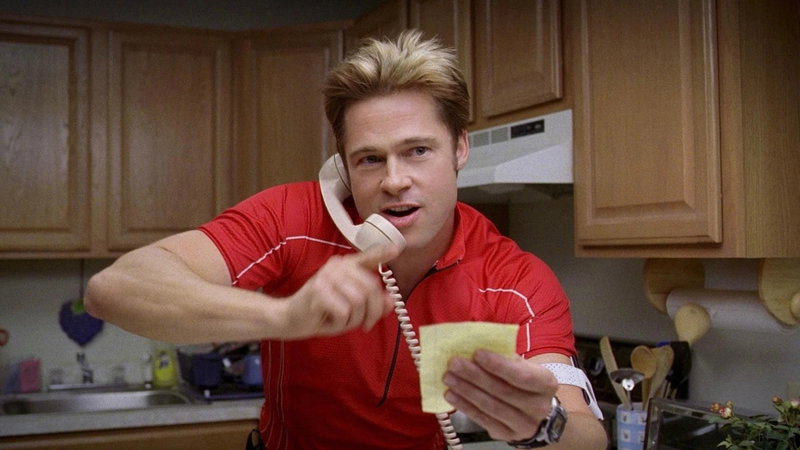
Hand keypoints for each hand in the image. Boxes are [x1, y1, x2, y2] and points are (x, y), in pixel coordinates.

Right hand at [283, 244, 400, 338]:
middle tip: (366, 324)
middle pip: (371, 289)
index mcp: (346, 266)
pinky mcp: (318, 291)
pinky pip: (344, 311)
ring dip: (354, 319)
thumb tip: (391, 300)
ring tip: (342, 320)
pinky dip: (341, 323)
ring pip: (359, 302)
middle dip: (373, 312)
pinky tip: (330, 320)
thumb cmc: (322, 312)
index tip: (397, 248)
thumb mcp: (352, 309)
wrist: (290, 319)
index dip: (383, 253)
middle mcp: (337, 266)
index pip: (368, 257)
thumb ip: (372, 303)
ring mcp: (327, 277)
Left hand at [442, 350, 557, 441]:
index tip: (477, 353)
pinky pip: (483, 420)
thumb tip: (476, 344)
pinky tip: (451, 394)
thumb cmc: (524, 381)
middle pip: (503, 391)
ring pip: (491, 407)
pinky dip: (465, 406)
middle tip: (454, 363)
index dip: (499, 365)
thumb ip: (505, 357)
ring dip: (466, 390)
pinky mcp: (507, 435)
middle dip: (475, 376)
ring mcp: (524, 425)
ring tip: (448, 377)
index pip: (522, 375)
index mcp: (546, 384)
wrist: (534, 411)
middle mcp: (538, 407)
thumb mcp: (523, 366)